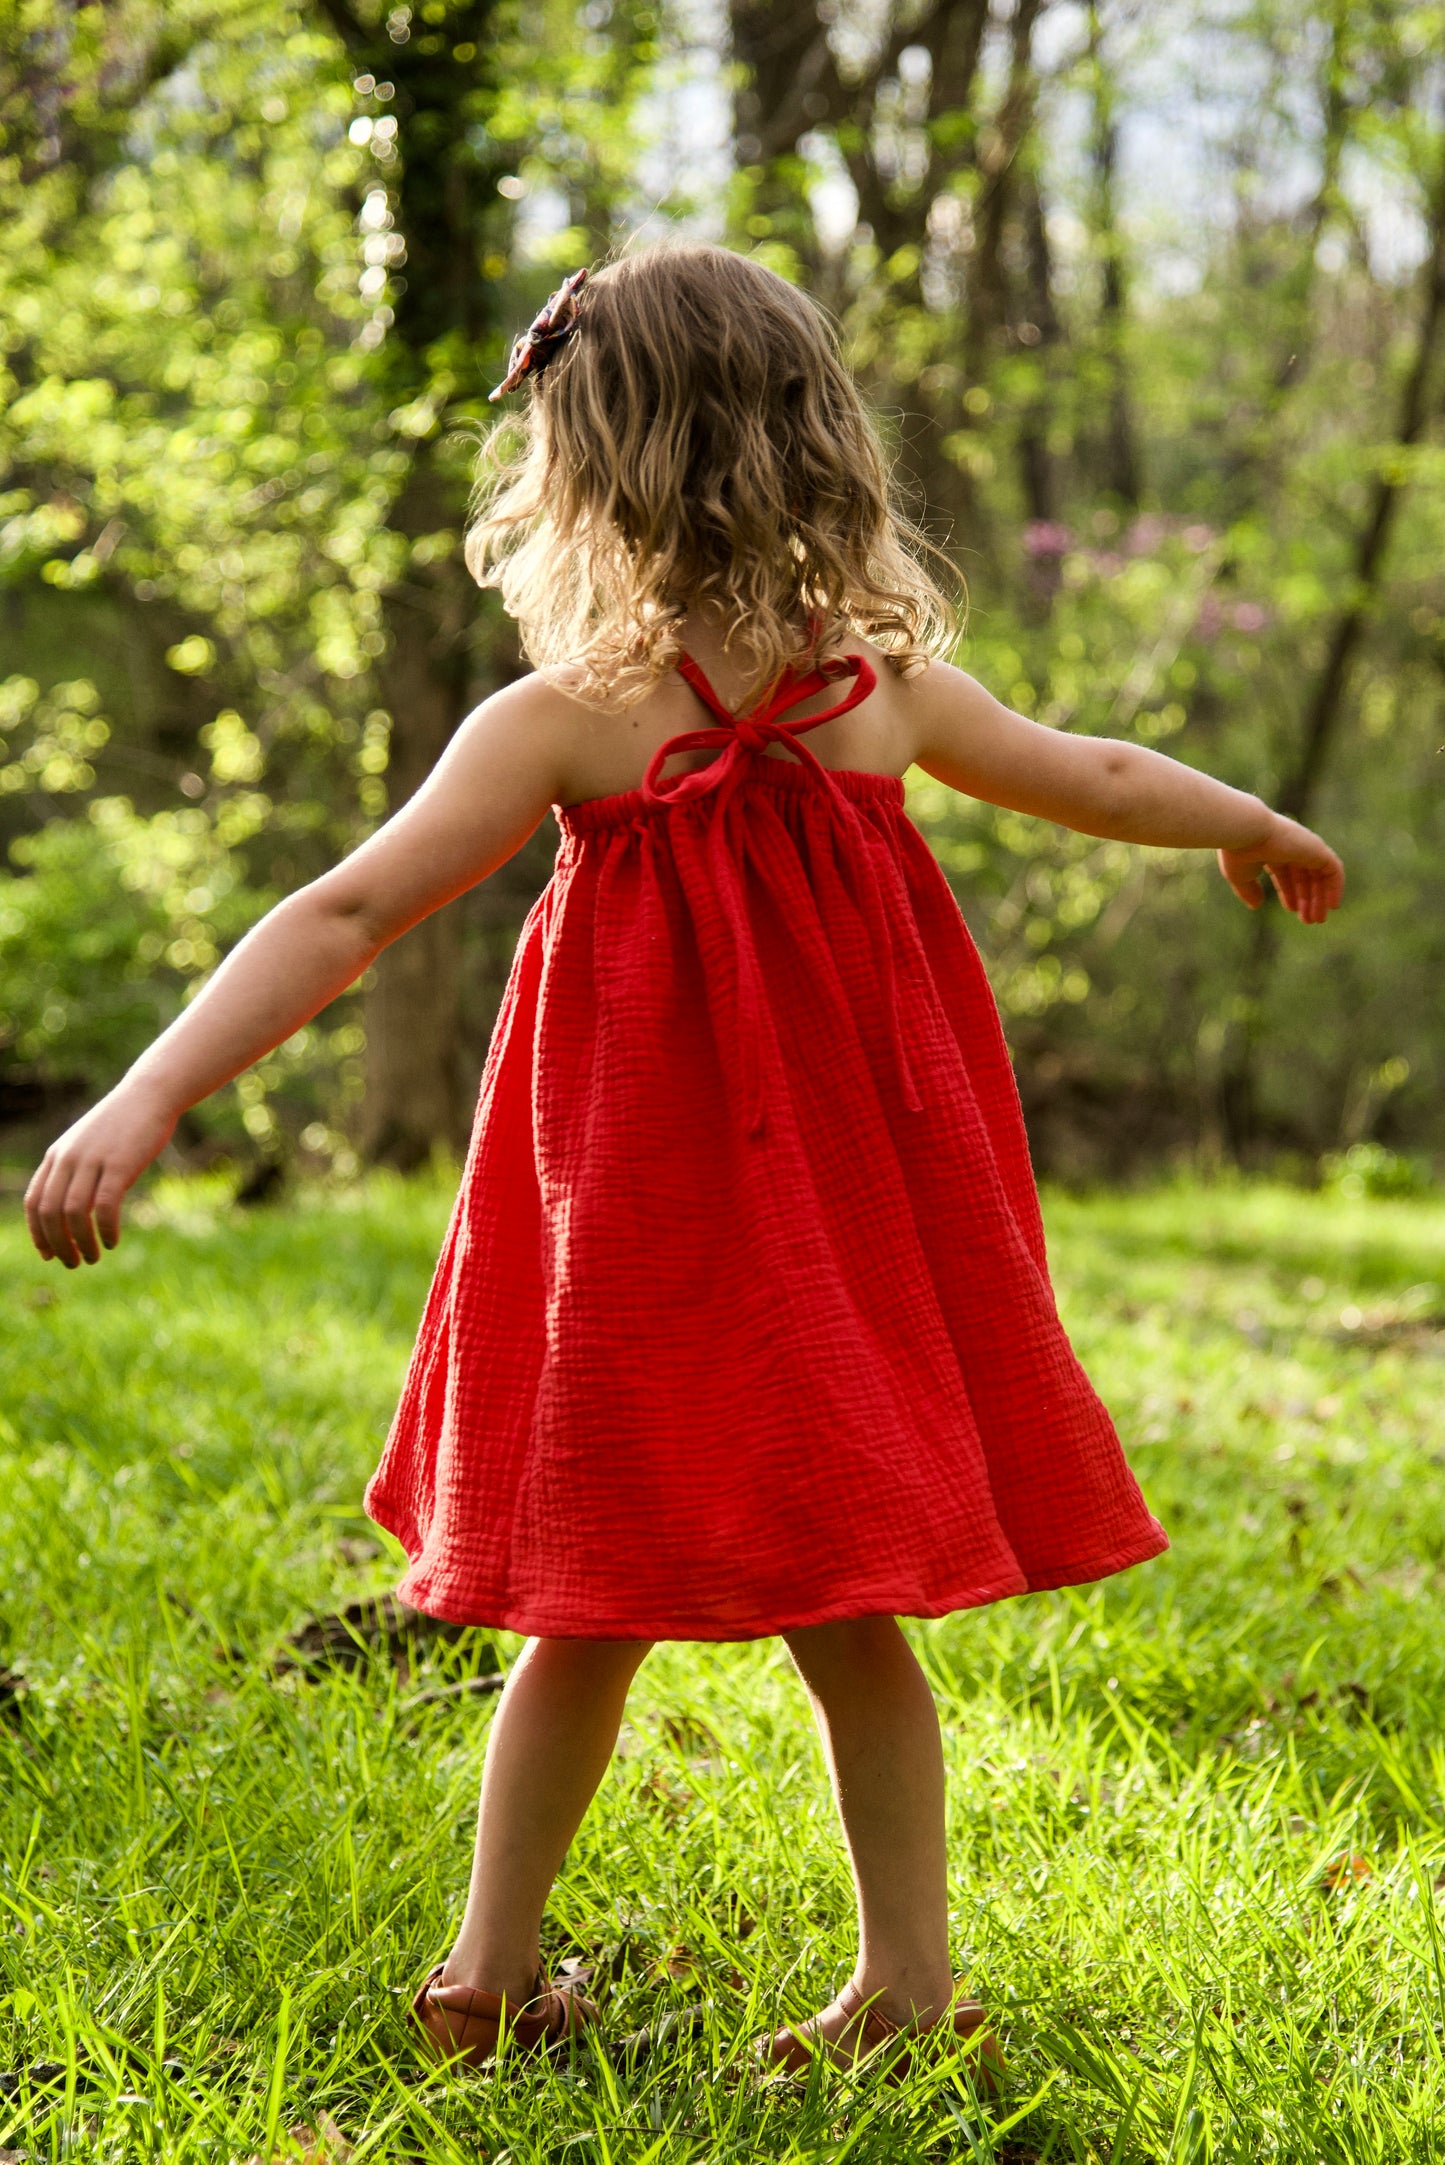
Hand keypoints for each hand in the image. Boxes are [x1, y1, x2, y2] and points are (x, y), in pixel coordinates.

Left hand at [24, 1081, 178, 1267]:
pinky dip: (105, 1230)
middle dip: (59, 1245)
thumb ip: (77, 1172)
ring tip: (93, 1257)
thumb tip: (72, 1210)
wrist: (149, 1095)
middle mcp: (69, 1158)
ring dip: (81, 1243)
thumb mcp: (89, 1145)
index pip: (34, 1202)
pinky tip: (113, 1241)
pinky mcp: (119, 1164)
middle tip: (74, 1263)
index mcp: (57, 1155)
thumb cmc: (122, 1124)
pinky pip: (104, 1207)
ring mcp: (92, 1160)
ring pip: (74, 1213)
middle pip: (50, 1212)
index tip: (49, 1254)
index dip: (37, 1233)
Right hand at [1217, 816, 1343, 923]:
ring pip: (1320, 875)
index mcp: (1272, 851)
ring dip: (1321, 898)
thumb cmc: (1238, 853)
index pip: (1287, 873)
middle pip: (1305, 876)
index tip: (1292, 910)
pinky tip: (1332, 905)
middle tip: (1310, 920)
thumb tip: (1256, 906)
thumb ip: (1249, 890)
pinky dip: (1335, 887)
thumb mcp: (1240, 876)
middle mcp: (1291, 847)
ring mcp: (1305, 847)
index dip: (1290, 892)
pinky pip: (1334, 870)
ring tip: (1318, 919)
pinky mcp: (1317, 849)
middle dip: (1308, 899)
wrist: (1246, 831)